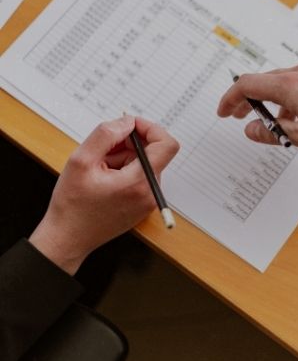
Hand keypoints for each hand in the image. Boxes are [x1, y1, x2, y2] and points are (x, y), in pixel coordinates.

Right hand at [29, 114, 178, 274]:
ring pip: (143, 163)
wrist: (68, 238)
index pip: (167, 145)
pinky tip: (102, 178)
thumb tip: (127, 121)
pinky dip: (123, 170)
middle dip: (128, 144)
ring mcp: (148, 201)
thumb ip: (106, 134)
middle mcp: (150, 193)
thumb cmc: (72, 205)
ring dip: (122, 157)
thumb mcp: (81, 160)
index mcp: (139, 182)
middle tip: (102, 150)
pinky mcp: (142, 204)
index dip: (150, 128)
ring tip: (98, 169)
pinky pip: (139, 176)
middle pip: (152, 152)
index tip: (129, 125)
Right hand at [217, 62, 297, 154]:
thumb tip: (252, 129)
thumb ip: (274, 132)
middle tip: (240, 114)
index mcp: (287, 86)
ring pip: (284, 84)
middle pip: (264, 82)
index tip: (224, 111)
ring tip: (275, 121)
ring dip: (272, 101)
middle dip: (248, 100)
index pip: (247, 85)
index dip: (231, 99)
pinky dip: (291, 98)